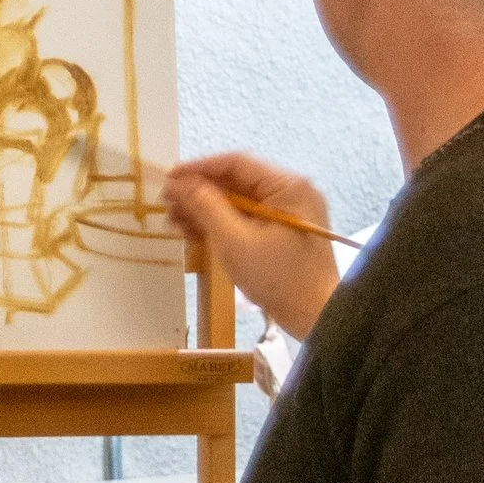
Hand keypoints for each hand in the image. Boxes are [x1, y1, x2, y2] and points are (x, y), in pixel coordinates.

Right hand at [163, 149, 342, 340]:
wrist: (316, 318)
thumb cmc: (278, 278)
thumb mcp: (235, 241)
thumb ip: (206, 207)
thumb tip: (179, 183)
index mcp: (287, 186)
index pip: (236, 163)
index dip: (199, 169)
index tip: (169, 179)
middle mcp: (290, 192)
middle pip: (236, 183)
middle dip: (199, 193)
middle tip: (167, 204)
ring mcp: (288, 213)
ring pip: (239, 202)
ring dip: (206, 210)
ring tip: (175, 221)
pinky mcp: (283, 233)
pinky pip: (247, 220)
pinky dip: (222, 225)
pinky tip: (195, 233)